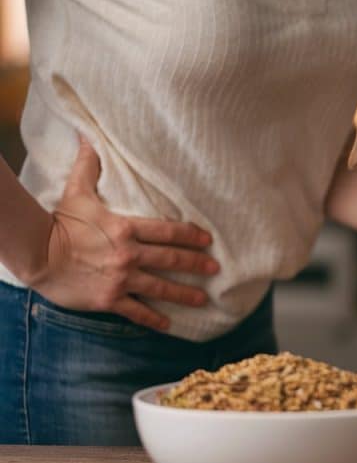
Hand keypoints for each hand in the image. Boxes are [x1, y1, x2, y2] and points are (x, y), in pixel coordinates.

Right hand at [26, 136, 218, 330]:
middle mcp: (129, 254)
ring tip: (202, 299)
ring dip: (184, 294)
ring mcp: (121, 278)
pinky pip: (137, 311)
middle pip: (171, 260)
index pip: (169, 231)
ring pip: (161, 288)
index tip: (207, 240)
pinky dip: (154, 319)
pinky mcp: (109, 299)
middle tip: (215, 269)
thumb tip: (88, 137)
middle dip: (196, 264)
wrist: (36, 254)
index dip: (191, 235)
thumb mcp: (77, 192)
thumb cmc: (58, 223)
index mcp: (127, 228)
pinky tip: (169, 325)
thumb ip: (89, 166)